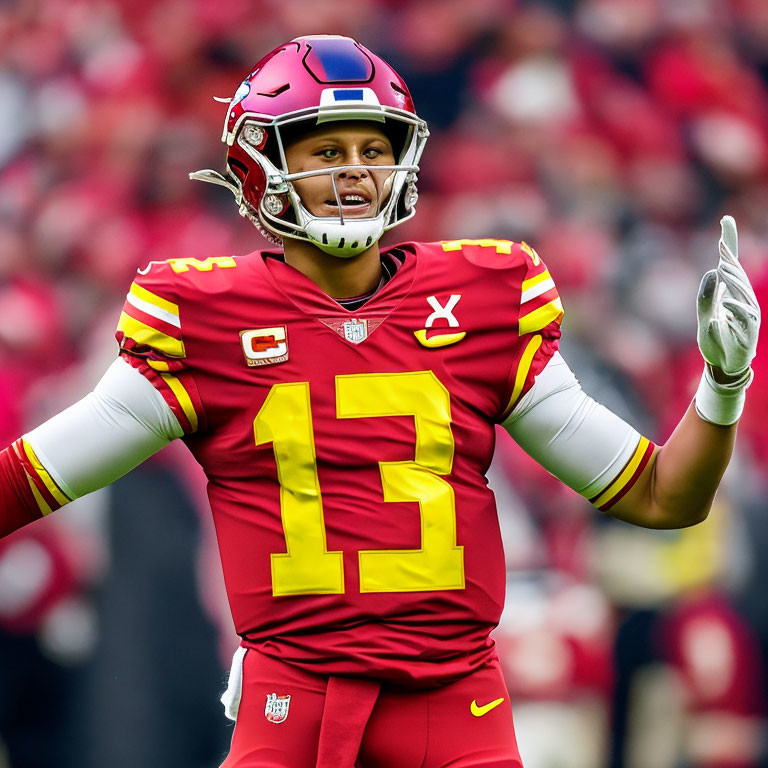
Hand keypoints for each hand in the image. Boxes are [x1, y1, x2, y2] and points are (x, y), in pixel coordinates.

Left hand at [697, 216, 759, 382]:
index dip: (729, 244)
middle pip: (737, 276)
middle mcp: (744, 301)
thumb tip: (713, 271)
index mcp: (733, 294)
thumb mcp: (704, 314)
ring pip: (742, 294)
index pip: (732, 265)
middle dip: (730, 260)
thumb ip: (706, 295)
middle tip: (720, 247)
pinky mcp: (748, 333)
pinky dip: (735, 311)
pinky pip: (744, 319)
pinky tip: (726, 305)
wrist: (721, 363)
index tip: (726, 220)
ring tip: (722, 269)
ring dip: (733, 281)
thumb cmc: (715, 336)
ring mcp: (748, 316)